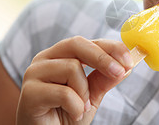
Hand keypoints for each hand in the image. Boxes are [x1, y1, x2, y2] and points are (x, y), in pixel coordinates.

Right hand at [16, 37, 133, 124]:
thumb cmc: (65, 116)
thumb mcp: (92, 95)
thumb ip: (105, 78)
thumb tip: (126, 65)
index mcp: (59, 55)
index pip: (87, 42)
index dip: (110, 48)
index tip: (130, 60)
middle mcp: (44, 59)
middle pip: (76, 44)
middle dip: (102, 58)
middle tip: (120, 72)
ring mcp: (34, 73)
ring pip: (71, 68)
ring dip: (85, 92)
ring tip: (82, 107)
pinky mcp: (29, 92)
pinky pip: (64, 92)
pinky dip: (76, 106)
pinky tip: (73, 114)